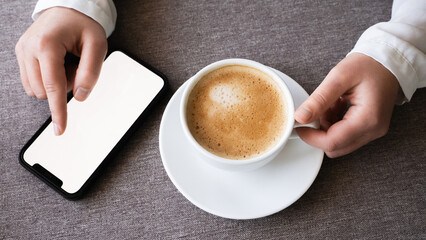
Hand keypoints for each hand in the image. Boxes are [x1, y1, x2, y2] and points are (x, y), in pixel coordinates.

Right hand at [15, 7, 107, 134]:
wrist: (67, 9)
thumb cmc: (83, 25)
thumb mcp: (97, 45)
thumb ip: (91, 72)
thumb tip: (80, 96)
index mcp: (47, 45)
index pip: (53, 86)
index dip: (58, 111)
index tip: (60, 129)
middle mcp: (29, 48)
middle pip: (45, 91)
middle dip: (64, 86)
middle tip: (76, 65)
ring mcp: (22, 52)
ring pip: (37, 89)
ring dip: (55, 83)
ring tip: (66, 62)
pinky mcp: (21, 55)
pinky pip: (32, 82)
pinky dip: (47, 79)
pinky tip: (56, 64)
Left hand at [294, 53, 399, 157]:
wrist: (388, 61)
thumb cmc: (368, 65)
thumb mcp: (339, 77)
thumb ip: (319, 100)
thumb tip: (300, 118)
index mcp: (367, 118)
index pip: (332, 142)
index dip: (310, 137)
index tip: (298, 126)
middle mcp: (373, 130)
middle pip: (336, 147)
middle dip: (319, 132)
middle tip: (316, 110)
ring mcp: (373, 131)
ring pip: (339, 143)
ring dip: (327, 127)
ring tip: (331, 104)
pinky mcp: (370, 129)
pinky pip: (346, 136)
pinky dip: (335, 125)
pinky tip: (337, 107)